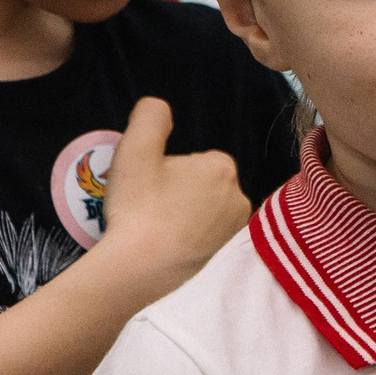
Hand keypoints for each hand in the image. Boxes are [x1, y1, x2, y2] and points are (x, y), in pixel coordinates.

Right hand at [95, 98, 250, 283]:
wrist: (138, 268)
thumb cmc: (137, 206)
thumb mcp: (135, 150)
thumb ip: (150, 117)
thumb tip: (158, 106)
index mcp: (222, 166)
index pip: (190, 160)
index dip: (164, 171)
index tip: (148, 189)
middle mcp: (239, 194)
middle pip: (197, 183)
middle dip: (175, 191)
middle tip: (149, 208)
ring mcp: (235, 227)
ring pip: (201, 208)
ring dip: (181, 214)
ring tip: (155, 227)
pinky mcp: (227, 252)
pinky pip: (205, 233)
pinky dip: (188, 236)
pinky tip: (167, 244)